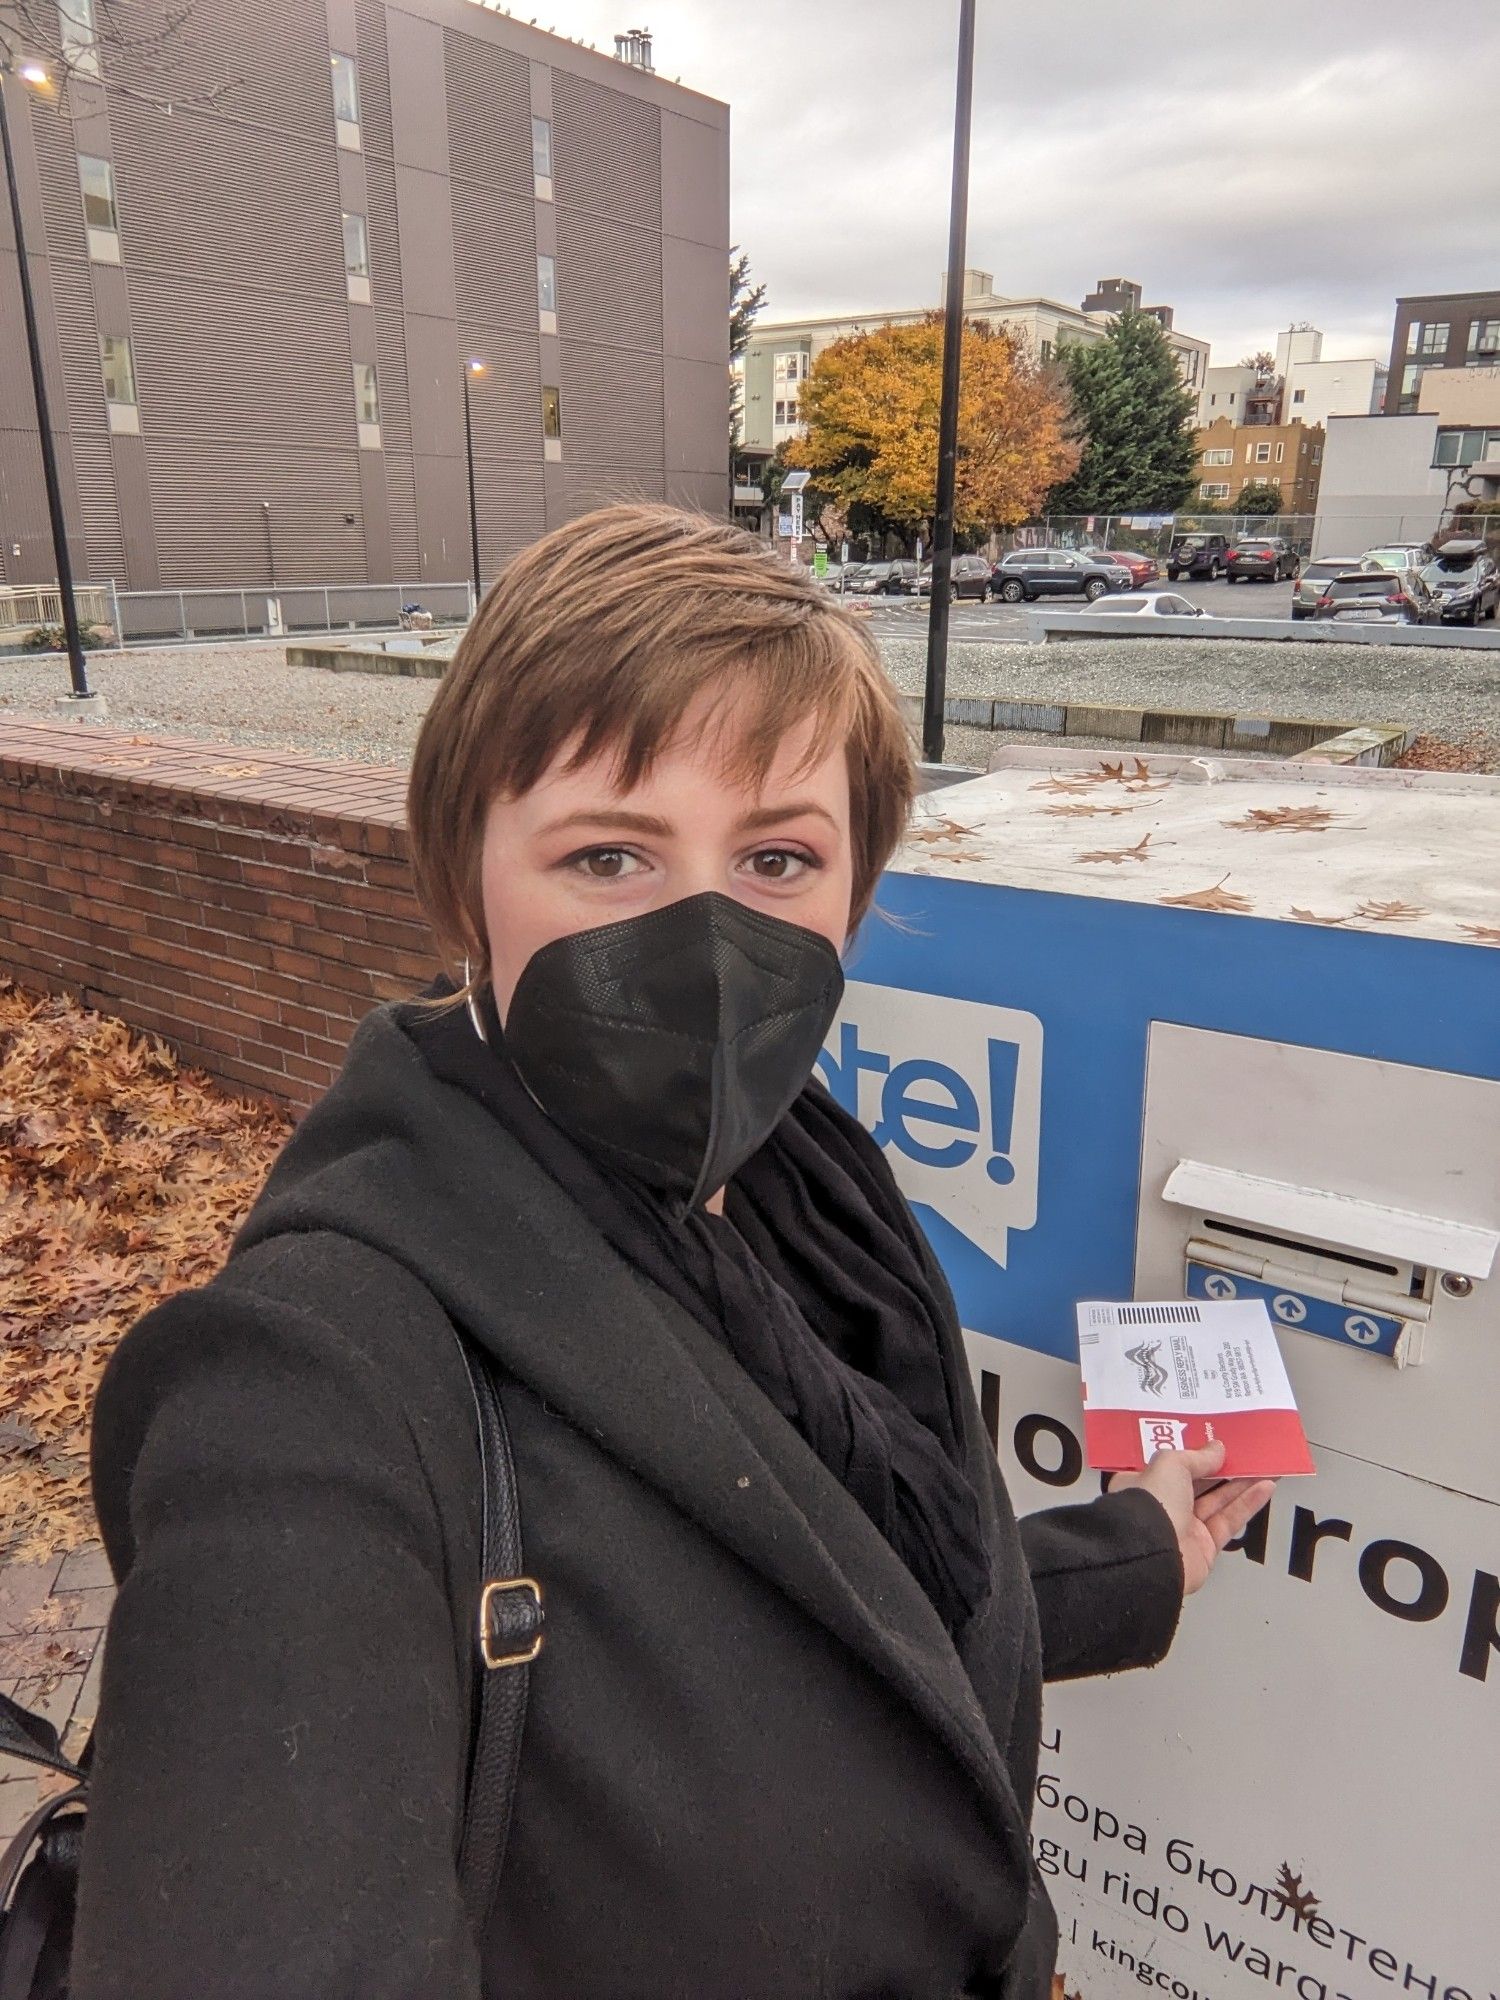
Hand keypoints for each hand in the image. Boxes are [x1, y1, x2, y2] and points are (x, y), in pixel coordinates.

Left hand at [1110, 1440, 1274, 1596]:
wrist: (1154, 1556)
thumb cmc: (1152, 1503)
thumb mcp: (1170, 1465)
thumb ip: (1196, 1456)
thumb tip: (1217, 1449)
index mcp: (1143, 1484)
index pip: (1170, 1465)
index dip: (1193, 1453)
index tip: (1215, 1442)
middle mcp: (1163, 1506)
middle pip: (1198, 1483)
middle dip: (1222, 1468)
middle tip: (1247, 1453)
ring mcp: (1185, 1528)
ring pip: (1218, 1501)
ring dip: (1242, 1483)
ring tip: (1265, 1466)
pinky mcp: (1206, 1547)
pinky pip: (1229, 1521)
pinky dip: (1248, 1504)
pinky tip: (1266, 1487)